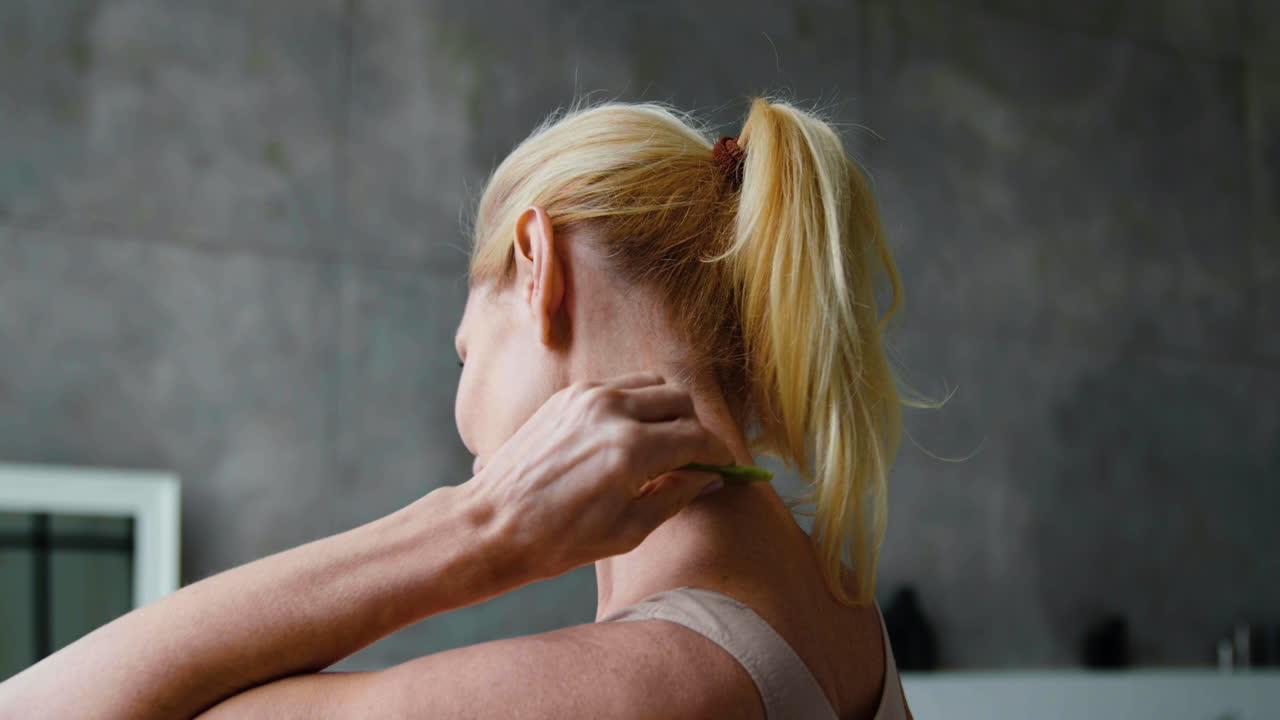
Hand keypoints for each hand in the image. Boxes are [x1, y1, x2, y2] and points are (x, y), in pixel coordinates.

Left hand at [460, 371, 733, 581]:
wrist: (492, 525)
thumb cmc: (557, 540)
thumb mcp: (628, 530)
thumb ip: (675, 496)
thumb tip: (710, 478)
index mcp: (631, 450)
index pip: (697, 437)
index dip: (717, 454)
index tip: (722, 466)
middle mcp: (611, 412)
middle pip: (680, 401)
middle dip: (694, 429)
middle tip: (693, 458)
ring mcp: (586, 397)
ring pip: (652, 385)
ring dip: (666, 411)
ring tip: (661, 446)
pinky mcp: (567, 396)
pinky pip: (619, 387)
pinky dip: (635, 405)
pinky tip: (627, 438)